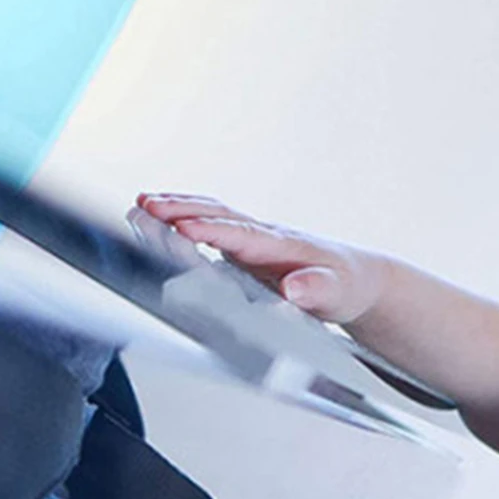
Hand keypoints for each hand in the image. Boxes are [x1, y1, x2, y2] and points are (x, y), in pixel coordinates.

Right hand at [134, 194, 388, 326]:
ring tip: (143, 205)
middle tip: (147, 206)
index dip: (213, 232)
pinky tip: (161, 219)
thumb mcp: (337, 294)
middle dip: (182, 210)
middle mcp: (265, 237)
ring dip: (178, 207)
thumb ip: (316, 290)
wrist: (355, 278)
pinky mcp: (247, 248)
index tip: (184, 228)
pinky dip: (186, 217)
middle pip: (220, 216)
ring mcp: (254, 239)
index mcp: (283, 247)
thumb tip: (293, 289)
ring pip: (213, 214)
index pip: (243, 236)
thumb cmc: (345, 286)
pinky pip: (213, 224)